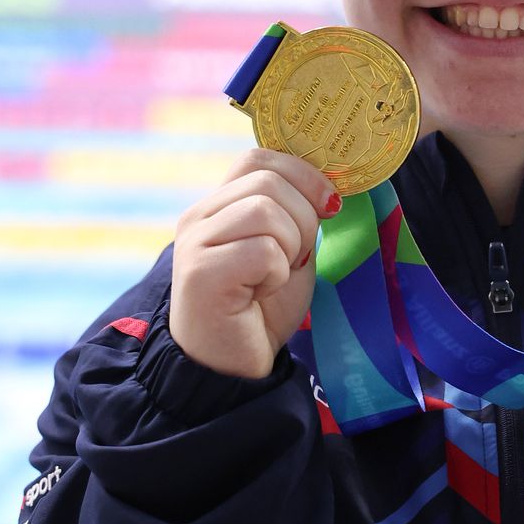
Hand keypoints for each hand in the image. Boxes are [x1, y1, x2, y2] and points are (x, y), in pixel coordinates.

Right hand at [169, 149, 341, 379]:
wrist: (233, 366)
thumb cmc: (261, 308)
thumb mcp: (287, 249)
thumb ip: (296, 214)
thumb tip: (327, 187)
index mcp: (218, 204)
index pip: (257, 157)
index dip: (302, 174)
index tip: (328, 206)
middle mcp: (199, 216)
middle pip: (268, 181)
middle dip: (303, 219)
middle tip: (293, 259)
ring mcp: (195, 243)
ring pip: (265, 211)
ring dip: (289, 247)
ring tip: (273, 277)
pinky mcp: (200, 273)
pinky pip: (262, 250)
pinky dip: (275, 274)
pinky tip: (259, 294)